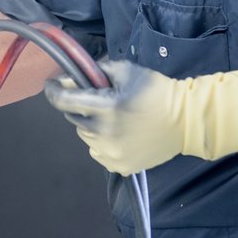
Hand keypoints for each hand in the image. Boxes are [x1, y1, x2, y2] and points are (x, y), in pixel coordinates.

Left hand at [43, 59, 237, 174]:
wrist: (186, 120)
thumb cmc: (156, 90)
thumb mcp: (127, 70)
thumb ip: (96, 71)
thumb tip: (71, 78)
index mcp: (107, 107)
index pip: (64, 101)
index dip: (53, 91)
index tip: (51, 85)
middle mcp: (105, 133)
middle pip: (74, 118)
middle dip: (79, 106)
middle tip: (95, 99)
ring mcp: (112, 153)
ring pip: (85, 135)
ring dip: (91, 124)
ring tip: (111, 118)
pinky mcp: (119, 166)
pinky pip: (97, 151)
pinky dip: (101, 141)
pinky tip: (119, 134)